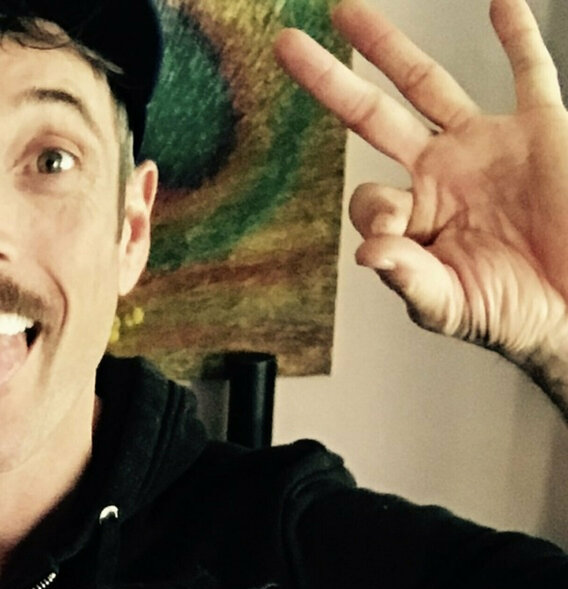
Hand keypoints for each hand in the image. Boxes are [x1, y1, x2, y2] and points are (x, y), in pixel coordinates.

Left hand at [275, 0, 567, 388]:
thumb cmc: (515, 314)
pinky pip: (530, 72)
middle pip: (373, 117)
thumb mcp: (450, 306)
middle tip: (289, 48)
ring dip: (389, 47)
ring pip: (428, 83)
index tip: (396, 229)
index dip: (373, 208)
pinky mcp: (542, 131)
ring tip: (348, 14)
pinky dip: (519, 34)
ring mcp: (487, 148)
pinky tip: (500, 3)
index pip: (368, 197)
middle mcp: (444, 176)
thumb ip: (408, 279)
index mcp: (417, 220)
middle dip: (331, 83)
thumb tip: (368, 252)